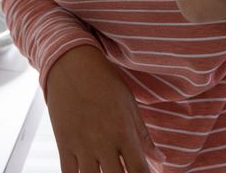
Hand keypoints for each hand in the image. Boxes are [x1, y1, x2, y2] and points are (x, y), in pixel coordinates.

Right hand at [45, 46, 162, 171]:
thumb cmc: (105, 81)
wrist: (73, 62)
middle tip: (123, 172)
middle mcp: (104, 141)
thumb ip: (144, 136)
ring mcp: (82, 145)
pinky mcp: (64, 144)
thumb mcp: (129, 104)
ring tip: (105, 172)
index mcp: (124, 132)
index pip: (139, 170)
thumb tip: (162, 160)